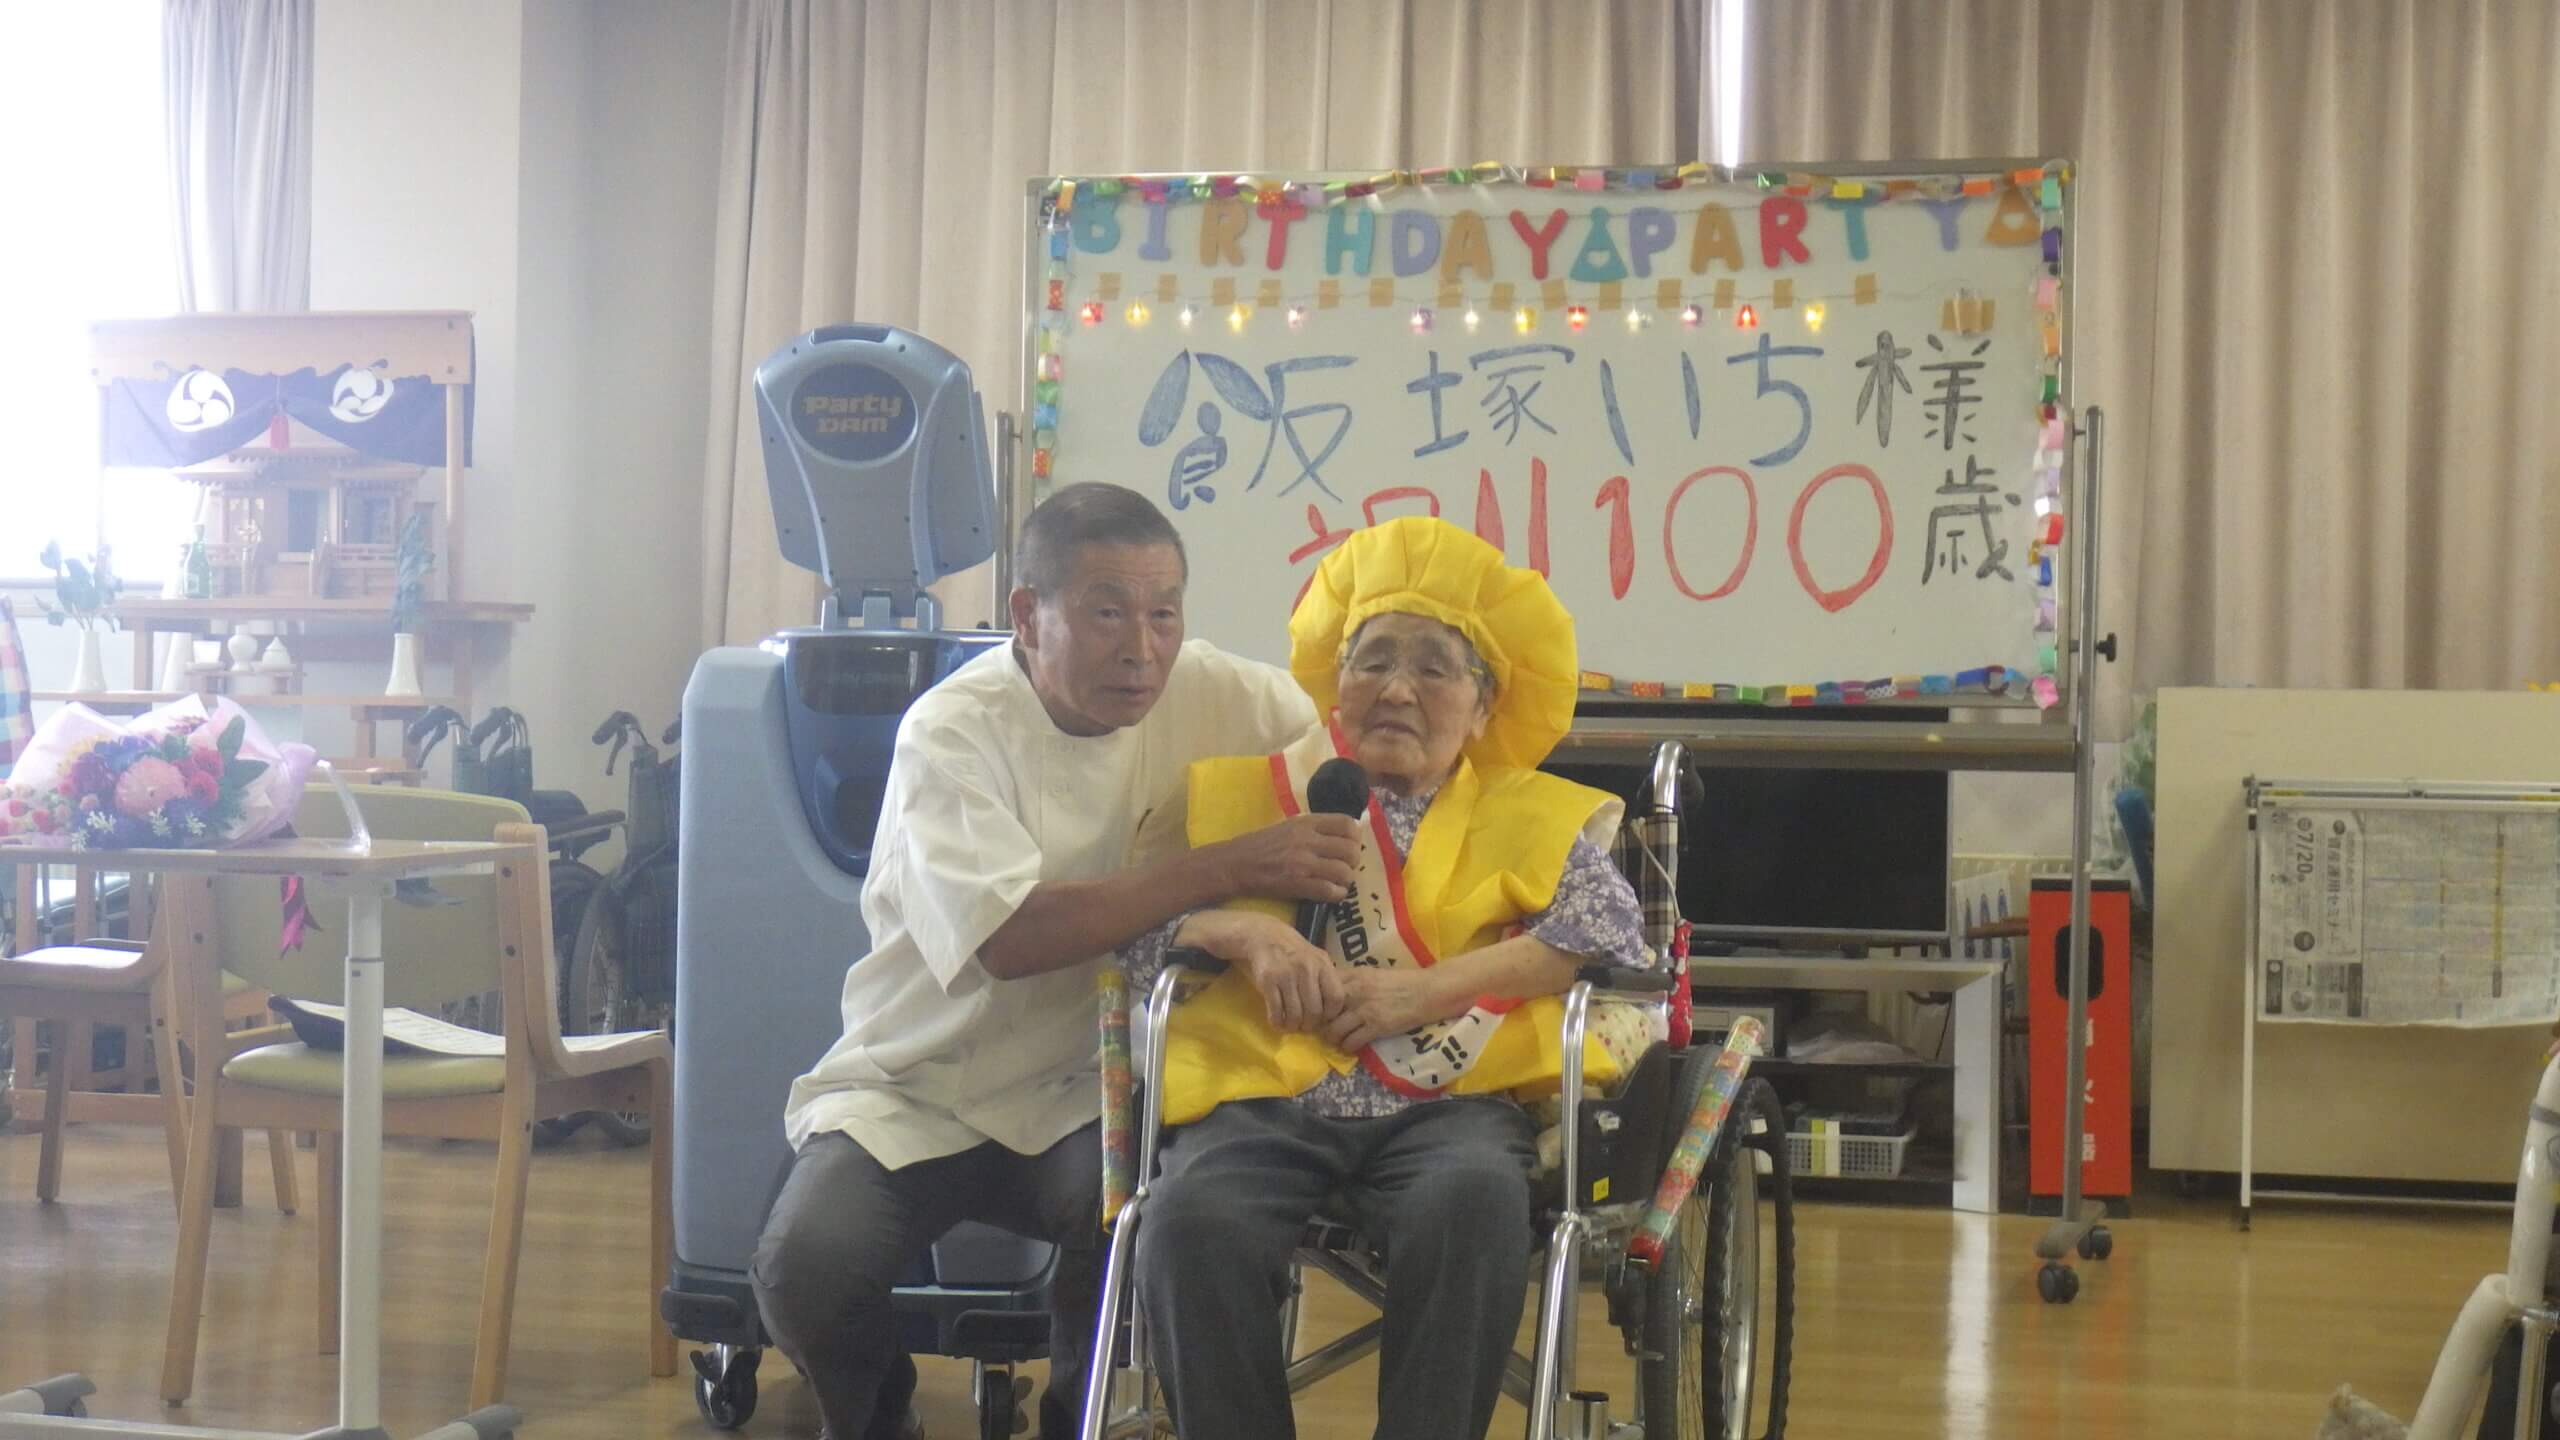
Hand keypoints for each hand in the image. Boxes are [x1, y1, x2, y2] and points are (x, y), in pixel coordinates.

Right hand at [1182, 911, 1344, 1032]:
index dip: (1330, 1014)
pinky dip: (1277, 1022)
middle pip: (1315, 1010)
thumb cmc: (1294, 951)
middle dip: (1310, 1024)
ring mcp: (1286, 975)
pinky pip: (1276, 1011)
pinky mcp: (1268, 981)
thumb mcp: (1316, 958)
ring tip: (1290, 1025)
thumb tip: (1334, 1011)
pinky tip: (1277, 1021)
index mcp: (1322, 964)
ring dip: (1293, 1026)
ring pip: (1295, 1014)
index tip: (1323, 1018)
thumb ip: (1326, 979)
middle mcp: (1306, 969)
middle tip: (1304, 1026)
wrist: (1264, 935)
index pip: (1336, 998)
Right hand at [1205, 814, 1360, 904]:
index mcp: (1306, 822)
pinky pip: (1330, 891)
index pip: (1348, 824)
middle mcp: (1307, 840)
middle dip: (1353, 862)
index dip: (1356, 837)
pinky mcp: (1296, 884)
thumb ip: (1315, 829)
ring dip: (1346, 881)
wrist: (1235, 864)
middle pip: (1351, 850)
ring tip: (1338, 882)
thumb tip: (1345, 836)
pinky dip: (1336, 895)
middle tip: (1344, 868)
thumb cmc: (1262, 845)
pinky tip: (1331, 894)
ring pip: (1344, 872)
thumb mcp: (1289, 827)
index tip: (1351, 846)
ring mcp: (1302, 862)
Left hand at [1322, 966, 1456, 1054]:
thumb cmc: (1400, 982)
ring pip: (1334, 1030)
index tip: (1317, 1011)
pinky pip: (1351, 1041)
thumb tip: (1329, 992)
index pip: (1321, 988)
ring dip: (1332, 1038)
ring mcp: (1365, 1010)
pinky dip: (1348, 1047)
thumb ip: (1351, 982)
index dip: (1316, 1002)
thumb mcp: (1371, 974)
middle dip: (1319, 1023)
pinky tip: (1351, 1046)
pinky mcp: (1376, 1026)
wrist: (1426, 991)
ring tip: (1336, 1040)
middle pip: (1323, 1011)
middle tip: (1322, 1030)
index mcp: (1353, 975)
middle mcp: (1355, 991)